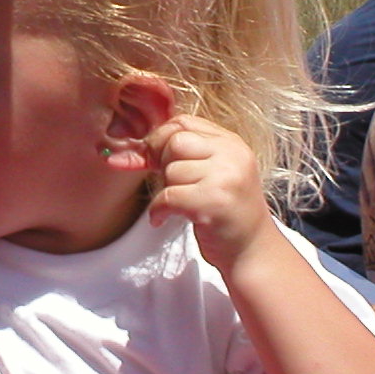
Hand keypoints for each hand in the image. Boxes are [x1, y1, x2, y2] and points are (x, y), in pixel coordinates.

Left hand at [143, 114, 270, 270]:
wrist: (253, 251)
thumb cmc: (225, 214)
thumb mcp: (212, 174)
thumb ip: (181, 155)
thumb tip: (121, 154)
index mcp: (232, 143)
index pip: (184, 122)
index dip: (161, 139)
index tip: (156, 160)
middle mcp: (232, 155)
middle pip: (175, 141)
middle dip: (163, 163)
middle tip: (172, 186)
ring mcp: (225, 177)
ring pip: (171, 170)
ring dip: (166, 190)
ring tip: (180, 205)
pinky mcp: (213, 202)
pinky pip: (168, 196)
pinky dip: (159, 210)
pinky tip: (163, 219)